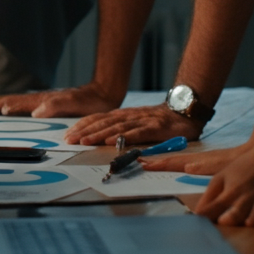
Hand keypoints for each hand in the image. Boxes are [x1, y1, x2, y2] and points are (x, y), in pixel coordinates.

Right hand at [0, 83, 121, 117]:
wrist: (102, 96)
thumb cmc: (88, 101)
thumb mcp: (72, 104)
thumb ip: (54, 106)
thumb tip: (34, 112)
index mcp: (37, 102)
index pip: (8, 104)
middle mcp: (35, 103)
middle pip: (6, 105)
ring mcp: (40, 105)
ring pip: (13, 108)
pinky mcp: (47, 110)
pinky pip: (23, 112)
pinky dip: (11, 114)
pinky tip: (10, 120)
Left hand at [65, 104, 203, 145]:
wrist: (184, 112)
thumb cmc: (157, 121)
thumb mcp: (135, 123)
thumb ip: (120, 129)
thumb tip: (99, 139)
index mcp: (122, 116)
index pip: (98, 119)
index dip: (82, 126)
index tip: (69, 135)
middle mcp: (128, 116)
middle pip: (103, 123)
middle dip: (85, 131)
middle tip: (70, 140)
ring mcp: (141, 121)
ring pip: (116, 127)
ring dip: (99, 134)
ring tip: (85, 141)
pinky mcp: (154, 127)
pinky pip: (137, 132)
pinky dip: (124, 136)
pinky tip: (112, 141)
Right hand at [141, 144, 250, 173]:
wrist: (250, 154)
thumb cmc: (235, 163)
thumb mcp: (218, 167)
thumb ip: (202, 167)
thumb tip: (187, 166)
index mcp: (195, 162)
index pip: (172, 163)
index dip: (158, 164)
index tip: (144, 164)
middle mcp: (194, 160)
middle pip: (171, 160)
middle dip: (157, 161)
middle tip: (141, 162)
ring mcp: (200, 160)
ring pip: (177, 161)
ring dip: (165, 162)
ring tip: (152, 163)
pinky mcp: (207, 163)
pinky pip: (185, 163)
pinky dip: (175, 164)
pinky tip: (177, 168)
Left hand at [190, 147, 253, 225]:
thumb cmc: (243, 167)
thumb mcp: (222, 176)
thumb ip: (211, 194)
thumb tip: (199, 210)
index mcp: (230, 191)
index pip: (213, 208)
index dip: (205, 216)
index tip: (199, 222)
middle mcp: (246, 197)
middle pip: (234, 217)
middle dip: (226, 222)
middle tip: (221, 223)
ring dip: (247, 224)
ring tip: (242, 223)